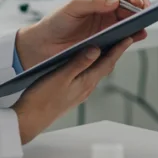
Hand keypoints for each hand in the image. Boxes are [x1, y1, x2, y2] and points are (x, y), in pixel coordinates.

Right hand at [11, 37, 135, 143]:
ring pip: (97, 71)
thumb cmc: (41, 100)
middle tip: (123, 38)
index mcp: (86, 82)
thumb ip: (78, 63)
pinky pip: (87, 76)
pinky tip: (86, 61)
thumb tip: (96, 49)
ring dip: (104, 59)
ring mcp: (79, 92)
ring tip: (108, 45)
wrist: (29, 120)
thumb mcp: (60, 77)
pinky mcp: (71, 94)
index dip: (119, 49)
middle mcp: (86, 88)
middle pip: (105, 66)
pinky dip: (91, 66)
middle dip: (115, 52)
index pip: (108, 62)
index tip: (129, 37)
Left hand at [15, 0, 150, 66]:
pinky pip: (124, 37)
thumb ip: (92, 3)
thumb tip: (113, 1)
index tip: (137, 1)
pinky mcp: (106, 41)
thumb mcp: (72, 8)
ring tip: (144, 25)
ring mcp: (107, 27)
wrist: (44, 45)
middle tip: (146, 12)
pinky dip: (133, 36)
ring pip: (129, 22)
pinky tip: (138, 36)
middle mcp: (105, 11)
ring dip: (139, 23)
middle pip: (130, 8)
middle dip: (140, 9)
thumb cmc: (55, 22)